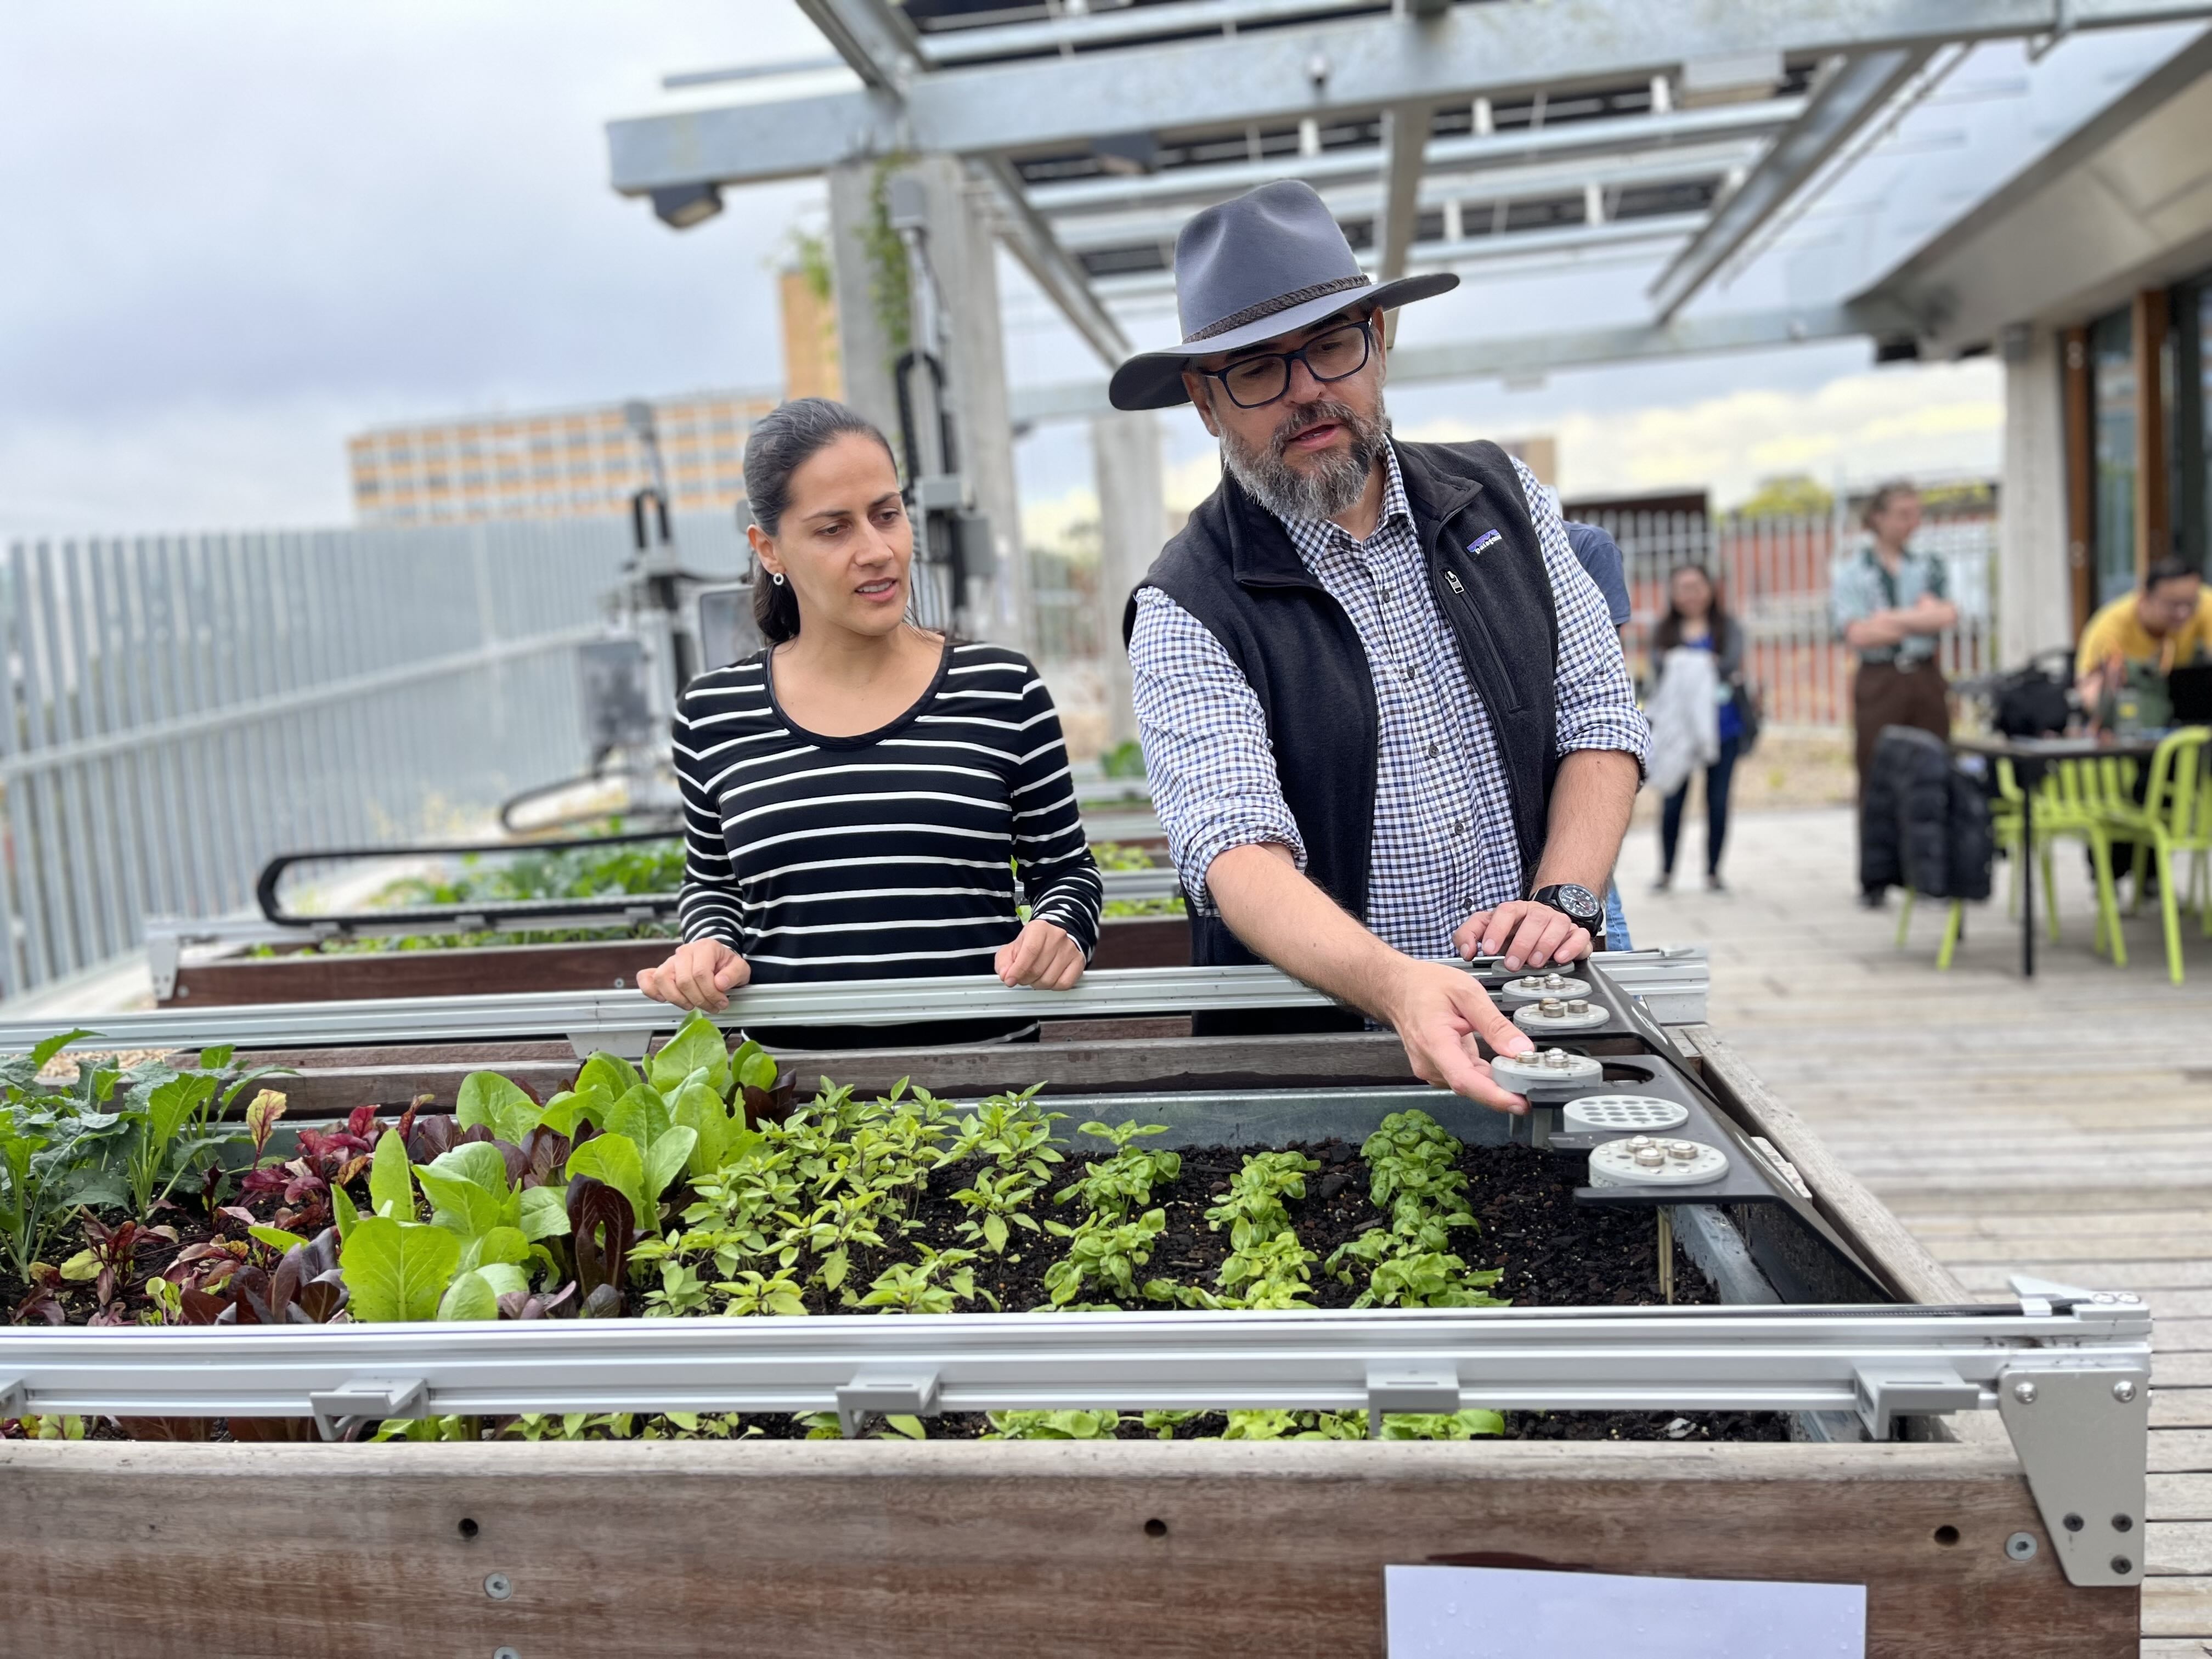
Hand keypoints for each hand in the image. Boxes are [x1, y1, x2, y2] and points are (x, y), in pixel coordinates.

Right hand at [637, 939, 750, 1011]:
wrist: (717, 959)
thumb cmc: (726, 965)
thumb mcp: (740, 968)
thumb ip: (734, 974)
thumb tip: (720, 983)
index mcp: (705, 947)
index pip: (700, 973)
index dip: (710, 993)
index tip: (721, 1003)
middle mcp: (685, 952)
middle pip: (683, 980)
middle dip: (698, 999)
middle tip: (711, 1007)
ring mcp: (671, 960)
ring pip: (662, 979)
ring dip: (677, 998)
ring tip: (691, 1005)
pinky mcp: (662, 970)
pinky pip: (647, 978)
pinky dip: (651, 990)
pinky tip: (663, 999)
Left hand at [994, 919, 1084, 989]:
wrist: (1055, 934)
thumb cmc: (1033, 942)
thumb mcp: (1013, 947)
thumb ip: (1004, 962)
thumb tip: (1005, 976)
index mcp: (1039, 929)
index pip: (1029, 952)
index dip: (1018, 970)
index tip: (1010, 980)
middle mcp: (1057, 937)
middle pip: (1038, 969)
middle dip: (1025, 979)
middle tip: (1022, 977)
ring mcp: (1070, 950)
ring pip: (1049, 980)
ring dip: (1038, 984)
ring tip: (1035, 976)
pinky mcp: (1078, 962)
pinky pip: (1064, 984)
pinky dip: (1053, 986)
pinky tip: (1048, 978)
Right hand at [1379, 959, 1534, 1114]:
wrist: (1398, 988)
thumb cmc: (1426, 986)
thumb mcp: (1467, 993)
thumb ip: (1495, 1024)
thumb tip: (1520, 1050)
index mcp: (1434, 1042)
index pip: (1464, 1080)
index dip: (1493, 1096)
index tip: (1519, 1103)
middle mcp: (1429, 1062)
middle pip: (1471, 1086)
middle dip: (1503, 1090)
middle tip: (1534, 1084)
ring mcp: (1431, 1069)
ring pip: (1471, 1084)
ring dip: (1496, 1081)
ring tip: (1519, 1070)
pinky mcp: (1437, 1069)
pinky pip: (1466, 1078)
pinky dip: (1485, 1075)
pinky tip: (1500, 1066)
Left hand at [1453, 900, 1592, 972]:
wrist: (1543, 925)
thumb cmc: (1512, 932)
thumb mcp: (1487, 931)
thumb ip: (1469, 936)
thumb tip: (1467, 952)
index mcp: (1515, 910)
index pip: (1505, 911)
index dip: (1496, 930)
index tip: (1489, 950)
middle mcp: (1538, 913)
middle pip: (1533, 919)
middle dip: (1521, 943)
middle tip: (1512, 964)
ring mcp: (1559, 921)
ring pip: (1557, 924)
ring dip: (1545, 945)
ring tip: (1535, 963)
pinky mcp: (1576, 933)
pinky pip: (1579, 935)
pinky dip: (1571, 947)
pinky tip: (1561, 958)